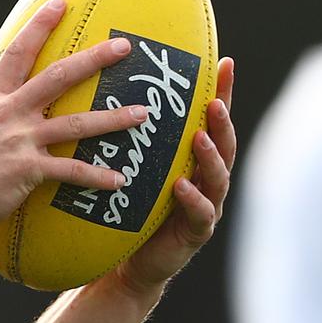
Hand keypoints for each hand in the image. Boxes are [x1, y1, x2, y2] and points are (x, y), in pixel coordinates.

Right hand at [0, 0, 139, 233]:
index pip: (17, 53)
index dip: (39, 26)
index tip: (60, 4)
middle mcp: (10, 113)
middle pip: (58, 78)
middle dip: (93, 59)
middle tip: (125, 47)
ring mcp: (21, 141)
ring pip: (75, 123)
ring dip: (112, 118)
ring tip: (143, 113)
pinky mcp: (28, 170)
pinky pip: (70, 171)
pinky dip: (96, 177)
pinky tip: (120, 181)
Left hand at [104, 56, 236, 295]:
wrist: (125, 260)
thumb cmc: (126, 204)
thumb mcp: (127, 164)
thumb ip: (122, 133)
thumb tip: (97, 87)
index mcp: (188, 157)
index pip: (207, 119)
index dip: (220, 92)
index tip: (224, 62)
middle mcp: (203, 177)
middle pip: (222, 143)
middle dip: (222, 121)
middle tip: (214, 101)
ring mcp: (204, 205)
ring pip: (217, 177)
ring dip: (210, 156)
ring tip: (200, 138)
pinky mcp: (193, 233)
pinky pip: (199, 214)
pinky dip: (193, 199)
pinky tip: (181, 186)